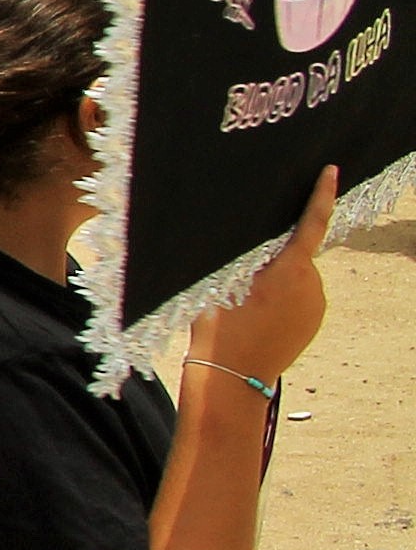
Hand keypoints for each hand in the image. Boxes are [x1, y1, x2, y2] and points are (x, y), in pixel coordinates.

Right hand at [201, 166, 334, 379]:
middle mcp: (312, 286)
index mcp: (290, 270)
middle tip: (241, 277)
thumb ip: (242, 256)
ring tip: (245, 304)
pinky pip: (300, 298)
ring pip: (297, 278)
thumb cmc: (218, 327)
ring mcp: (317, 307)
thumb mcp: (218, 282)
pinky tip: (258, 317)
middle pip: (294, 254)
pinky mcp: (314, 323)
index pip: (311, 223)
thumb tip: (251, 239)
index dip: (321, 195)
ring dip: (277, 281)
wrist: (231, 377)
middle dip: (274, 257)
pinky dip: (282, 300)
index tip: (331, 171)